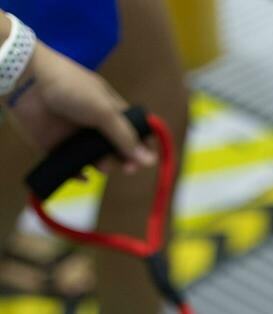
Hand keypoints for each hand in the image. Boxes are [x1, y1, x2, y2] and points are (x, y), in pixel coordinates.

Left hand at [5, 41, 155, 172]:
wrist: (28, 84)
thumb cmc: (71, 88)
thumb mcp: (104, 110)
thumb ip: (125, 137)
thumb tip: (150, 161)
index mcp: (109, 108)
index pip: (132, 129)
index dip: (141, 145)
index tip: (145, 160)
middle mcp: (94, 123)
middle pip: (116, 148)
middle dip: (123, 159)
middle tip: (127, 168)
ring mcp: (75, 136)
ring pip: (96, 160)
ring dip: (102, 166)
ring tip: (100, 167)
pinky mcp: (57, 147)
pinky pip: (72, 167)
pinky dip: (78, 174)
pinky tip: (82, 176)